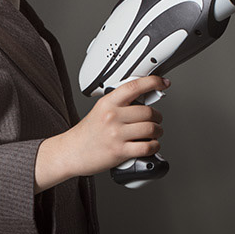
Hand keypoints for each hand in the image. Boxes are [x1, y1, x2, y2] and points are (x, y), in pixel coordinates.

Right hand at [34, 75, 168, 190]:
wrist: (71, 152)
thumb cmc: (87, 133)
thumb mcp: (100, 110)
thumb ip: (119, 105)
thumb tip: (144, 102)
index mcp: (108, 103)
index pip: (134, 87)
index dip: (153, 82)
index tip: (163, 83)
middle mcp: (112, 117)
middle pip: (148, 112)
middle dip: (157, 117)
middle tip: (155, 120)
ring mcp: (116, 135)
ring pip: (151, 129)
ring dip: (157, 132)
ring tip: (153, 133)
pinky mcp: (120, 151)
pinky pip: (148, 147)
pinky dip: (154, 146)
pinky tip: (150, 145)